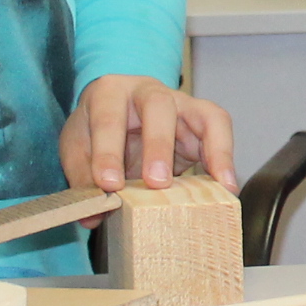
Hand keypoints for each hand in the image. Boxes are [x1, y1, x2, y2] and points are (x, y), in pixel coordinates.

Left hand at [65, 75, 233, 191]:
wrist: (117, 116)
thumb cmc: (96, 129)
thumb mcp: (78, 148)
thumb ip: (82, 179)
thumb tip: (92, 215)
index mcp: (109, 93)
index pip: (108, 118)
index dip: (108, 151)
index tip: (108, 184)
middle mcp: (148, 91)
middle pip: (158, 105)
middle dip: (158, 145)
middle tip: (156, 182)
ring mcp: (181, 103)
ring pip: (203, 113)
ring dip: (211, 149)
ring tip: (218, 184)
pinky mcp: (201, 120)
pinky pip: (220, 130)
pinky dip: (226, 156)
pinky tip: (228, 185)